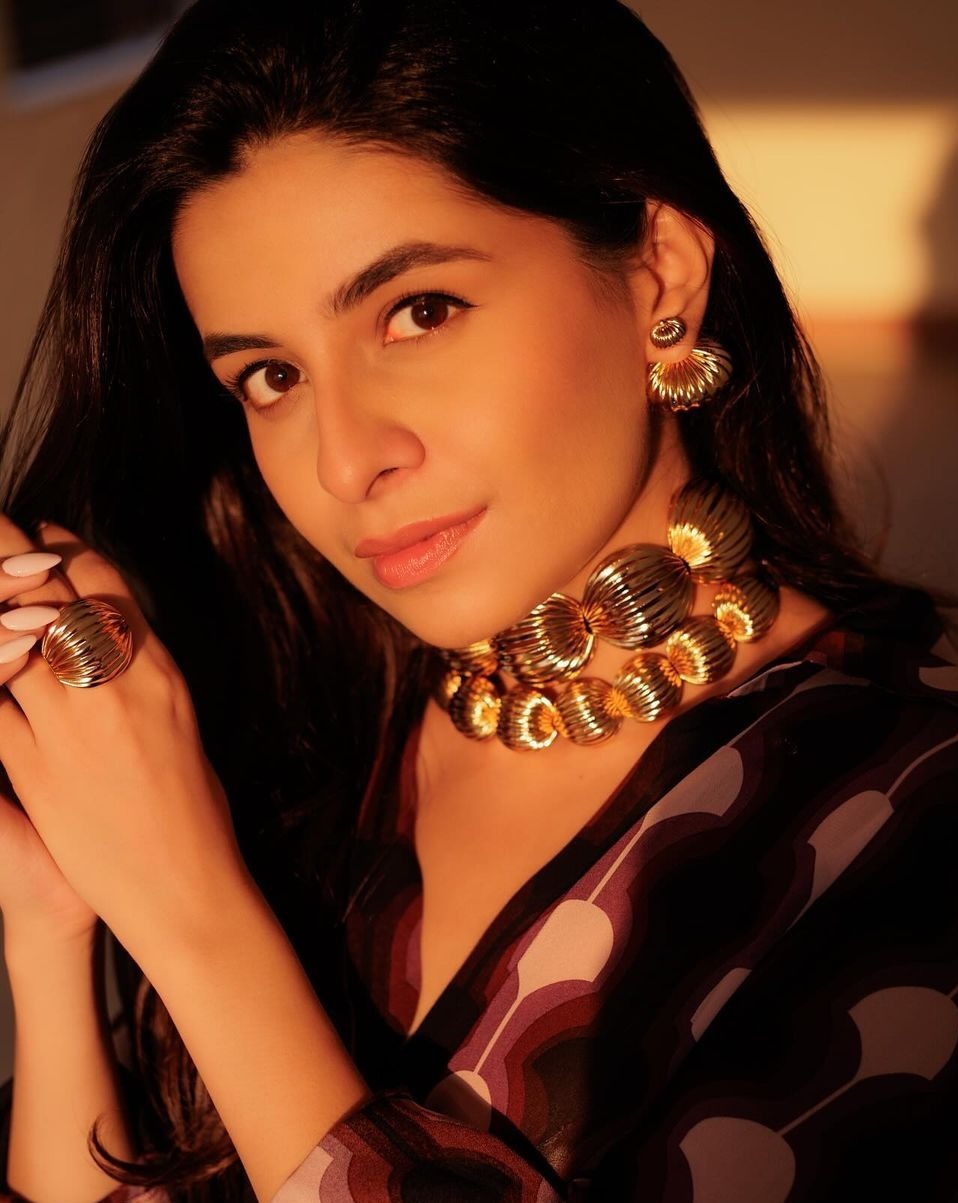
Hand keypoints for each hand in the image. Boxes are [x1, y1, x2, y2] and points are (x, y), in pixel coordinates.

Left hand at [0, 515, 251, 958]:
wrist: (182, 884)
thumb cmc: (194, 809)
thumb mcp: (181, 721)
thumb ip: (143, 673)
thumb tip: (116, 636)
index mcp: (159, 669)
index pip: (104, 582)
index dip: (64, 548)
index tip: (42, 532)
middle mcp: (114, 684)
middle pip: (50, 593)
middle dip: (12, 552)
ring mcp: (70, 722)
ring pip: (12, 637)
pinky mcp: (32, 765)